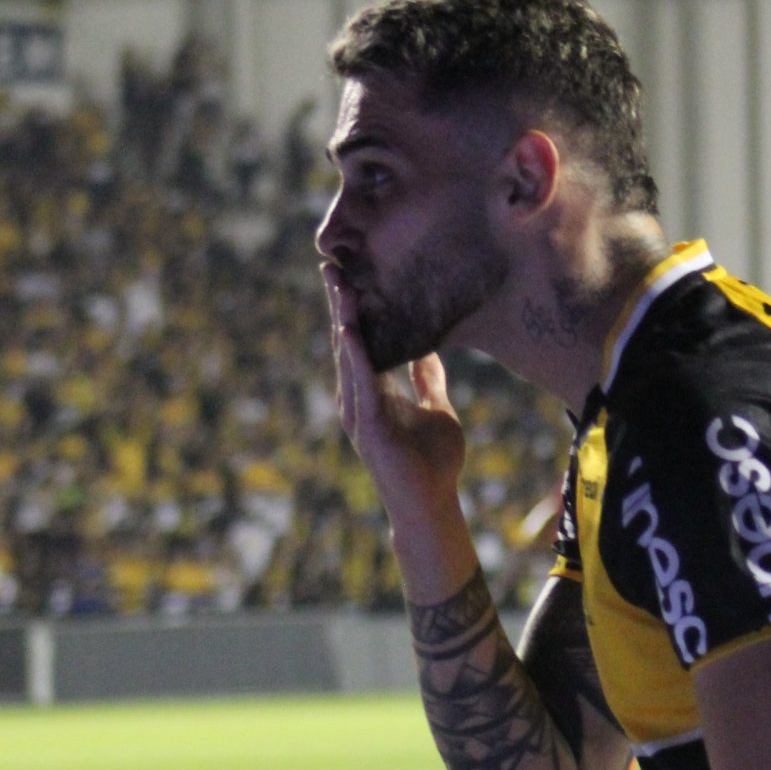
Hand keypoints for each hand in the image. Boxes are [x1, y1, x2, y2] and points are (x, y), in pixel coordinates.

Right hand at [326, 272, 466, 522]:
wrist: (432, 505)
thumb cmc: (435, 463)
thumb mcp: (437, 408)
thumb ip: (427, 380)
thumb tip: (426, 350)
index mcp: (375, 391)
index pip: (362, 341)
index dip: (355, 309)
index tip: (351, 274)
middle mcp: (359, 398)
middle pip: (347, 342)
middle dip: (340, 304)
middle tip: (333, 264)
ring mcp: (359, 412)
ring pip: (348, 357)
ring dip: (344, 320)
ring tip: (340, 285)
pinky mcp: (367, 427)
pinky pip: (361, 383)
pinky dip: (356, 355)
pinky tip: (351, 329)